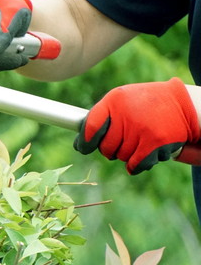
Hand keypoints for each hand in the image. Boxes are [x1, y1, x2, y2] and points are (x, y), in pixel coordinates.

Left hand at [74, 78, 200, 173]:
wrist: (185, 104)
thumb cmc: (147, 103)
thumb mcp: (123, 99)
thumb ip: (102, 117)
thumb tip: (79, 143)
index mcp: (115, 100)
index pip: (91, 126)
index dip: (84, 142)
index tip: (83, 148)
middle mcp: (127, 114)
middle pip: (105, 147)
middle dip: (110, 149)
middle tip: (123, 141)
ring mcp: (141, 129)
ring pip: (121, 156)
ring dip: (127, 155)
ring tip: (139, 141)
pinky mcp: (156, 142)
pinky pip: (135, 164)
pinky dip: (136, 165)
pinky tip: (141, 157)